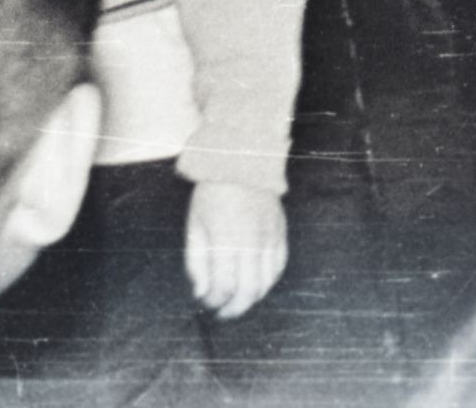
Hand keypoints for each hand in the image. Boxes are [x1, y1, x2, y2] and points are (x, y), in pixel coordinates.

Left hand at [185, 182, 288, 319]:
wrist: (243, 162)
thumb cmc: (212, 194)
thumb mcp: (194, 226)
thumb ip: (196, 263)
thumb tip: (202, 293)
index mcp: (226, 239)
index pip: (224, 285)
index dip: (214, 300)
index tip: (205, 302)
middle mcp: (252, 241)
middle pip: (249, 290)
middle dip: (234, 308)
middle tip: (223, 313)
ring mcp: (270, 237)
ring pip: (267, 282)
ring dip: (252, 297)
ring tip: (238, 301)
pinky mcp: (281, 232)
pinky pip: (280, 265)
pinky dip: (269, 280)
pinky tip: (257, 284)